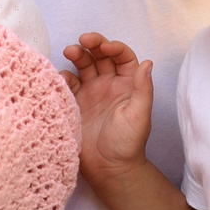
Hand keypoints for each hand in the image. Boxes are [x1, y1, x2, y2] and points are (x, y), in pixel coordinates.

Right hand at [63, 32, 152, 189]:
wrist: (108, 169)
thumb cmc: (128, 143)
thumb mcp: (139, 114)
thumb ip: (142, 88)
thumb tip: (148, 62)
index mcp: (127, 84)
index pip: (122, 57)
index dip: (114, 48)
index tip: (104, 47)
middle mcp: (109, 84)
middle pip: (100, 56)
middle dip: (92, 45)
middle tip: (82, 41)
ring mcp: (91, 93)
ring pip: (83, 66)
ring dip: (77, 55)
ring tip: (70, 51)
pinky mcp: (74, 103)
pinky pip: (68, 84)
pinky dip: (63, 76)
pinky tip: (62, 77)